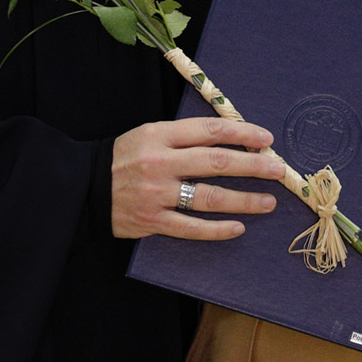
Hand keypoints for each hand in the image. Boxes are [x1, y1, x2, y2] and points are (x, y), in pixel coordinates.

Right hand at [110, 118, 286, 240]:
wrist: (83, 186)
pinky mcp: (151, 221)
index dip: (242, 134)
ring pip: (208, 197)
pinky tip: (238, 228)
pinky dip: (216, 230)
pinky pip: (190, 228)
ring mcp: (155, 194)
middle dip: (252, 166)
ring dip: (243, 200)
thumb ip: (185, 136)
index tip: (266, 139)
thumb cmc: (125, 157)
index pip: (209, 131)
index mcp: (160, 135)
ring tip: (268, 201)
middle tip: (278, 169)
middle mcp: (159, 163)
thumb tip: (232, 138)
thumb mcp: (149, 134)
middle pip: (215, 163)